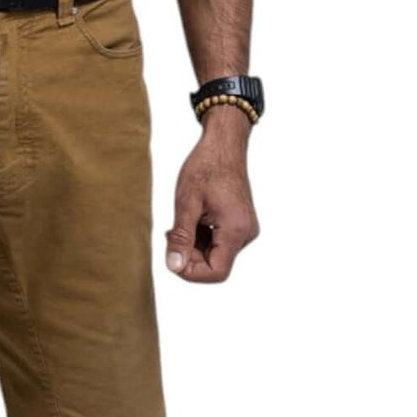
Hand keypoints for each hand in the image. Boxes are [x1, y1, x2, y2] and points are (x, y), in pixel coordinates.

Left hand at [164, 126, 259, 281]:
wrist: (224, 144)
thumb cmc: (205, 167)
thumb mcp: (186, 203)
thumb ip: (181, 237)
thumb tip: (173, 266)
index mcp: (235, 230)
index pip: (217, 272)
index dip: (192, 272)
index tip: (172, 256)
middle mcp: (246, 233)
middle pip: (216, 264)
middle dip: (190, 255)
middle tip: (170, 234)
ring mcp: (245, 228)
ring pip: (217, 253)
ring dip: (195, 245)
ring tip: (180, 222)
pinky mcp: (241, 223)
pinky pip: (220, 241)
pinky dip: (203, 237)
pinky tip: (192, 219)